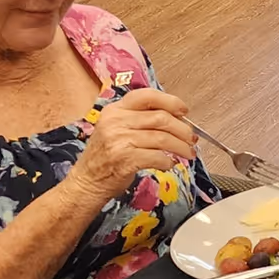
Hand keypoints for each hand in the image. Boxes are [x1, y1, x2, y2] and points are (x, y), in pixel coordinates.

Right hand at [64, 88, 195, 205]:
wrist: (87, 182)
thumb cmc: (106, 156)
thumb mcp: (117, 129)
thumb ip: (140, 119)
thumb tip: (178, 118)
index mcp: (115, 110)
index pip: (147, 96)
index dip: (170, 101)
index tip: (184, 111)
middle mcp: (115, 122)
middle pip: (161, 118)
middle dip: (183, 129)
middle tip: (191, 139)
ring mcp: (118, 140)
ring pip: (163, 138)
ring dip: (181, 147)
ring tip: (188, 153)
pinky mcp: (124, 159)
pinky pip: (157, 157)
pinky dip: (168, 161)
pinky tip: (169, 164)